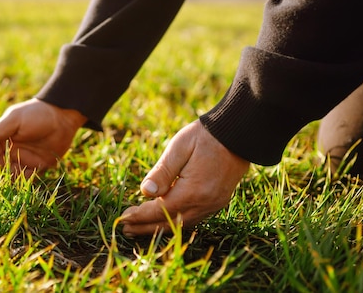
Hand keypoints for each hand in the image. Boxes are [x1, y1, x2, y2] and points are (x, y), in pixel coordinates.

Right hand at [0, 98, 86, 179]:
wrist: (62, 117)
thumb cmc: (35, 114)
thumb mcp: (14, 120)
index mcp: (0, 140)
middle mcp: (9, 152)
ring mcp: (23, 160)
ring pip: (9, 176)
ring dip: (6, 182)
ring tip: (4, 185)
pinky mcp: (37, 167)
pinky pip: (27, 178)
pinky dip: (23, 181)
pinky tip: (23, 181)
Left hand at [120, 120, 249, 235]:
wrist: (239, 133)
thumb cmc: (205, 136)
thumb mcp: (179, 148)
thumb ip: (162, 172)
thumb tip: (145, 193)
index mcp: (193, 191)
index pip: (160, 210)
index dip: (140, 216)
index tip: (123, 218)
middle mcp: (205, 203)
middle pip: (170, 223)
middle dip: (146, 227)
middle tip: (126, 228)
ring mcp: (214, 204)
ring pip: (182, 224)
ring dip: (160, 227)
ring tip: (140, 227)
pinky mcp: (218, 201)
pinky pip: (194, 218)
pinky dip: (175, 222)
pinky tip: (164, 219)